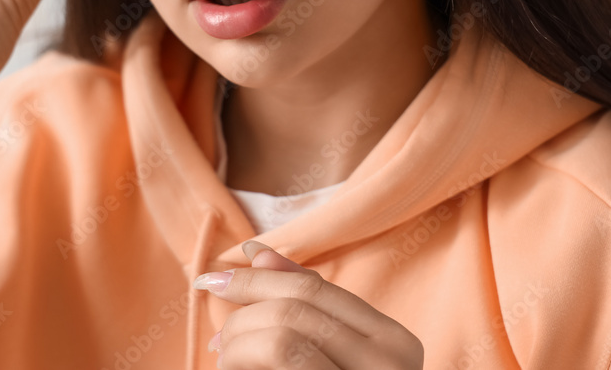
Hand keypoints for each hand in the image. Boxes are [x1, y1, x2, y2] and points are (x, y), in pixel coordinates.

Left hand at [194, 240, 423, 368]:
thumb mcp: (344, 353)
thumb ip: (309, 305)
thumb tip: (255, 252)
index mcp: (396, 343)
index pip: (315, 290)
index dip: (257, 278)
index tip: (215, 275)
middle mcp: (388, 368)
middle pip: (293, 314)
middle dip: (241, 316)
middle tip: (218, 336)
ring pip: (281, 342)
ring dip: (238, 346)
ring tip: (225, 359)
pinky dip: (242, 369)